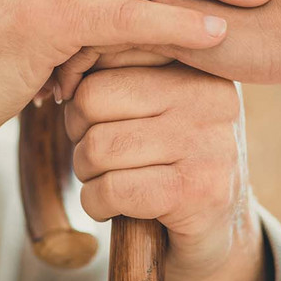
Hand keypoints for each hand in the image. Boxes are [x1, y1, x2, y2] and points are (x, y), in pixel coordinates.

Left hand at [65, 63, 271, 280]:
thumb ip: (117, 69)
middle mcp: (211, 94)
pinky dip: (96, 204)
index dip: (80, 87)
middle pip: (92, 98)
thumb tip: (62, 63)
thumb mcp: (154, 102)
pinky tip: (115, 207)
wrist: (218, 232)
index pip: (107, 49)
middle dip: (79, 134)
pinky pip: (112, 189)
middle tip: (100, 154)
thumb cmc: (168, 159)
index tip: (92, 115)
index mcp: (197, 63)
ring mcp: (209, 143)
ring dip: (87, 173)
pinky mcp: (198, 192)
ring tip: (111, 178)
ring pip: (98, 147)